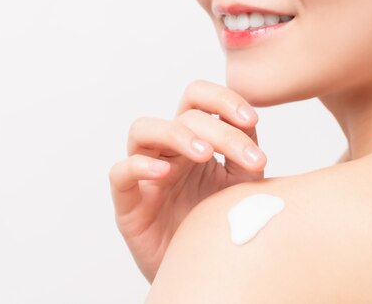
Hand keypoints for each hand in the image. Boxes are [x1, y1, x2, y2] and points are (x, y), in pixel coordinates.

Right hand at [108, 80, 266, 282]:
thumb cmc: (217, 225)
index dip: (223, 99)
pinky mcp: (128, 202)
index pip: (199, 98)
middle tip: (250, 159)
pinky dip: (139, 166)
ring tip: (204, 155)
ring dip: (177, 135)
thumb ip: (247, 155)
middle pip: (184, 115)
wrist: (202, 272)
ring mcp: (146, 174)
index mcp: (194, 140)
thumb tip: (250, 123)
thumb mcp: (241, 186)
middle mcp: (168, 151)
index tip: (251, 119)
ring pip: (143, 130)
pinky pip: (120, 172)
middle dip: (220, 131)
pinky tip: (165, 173)